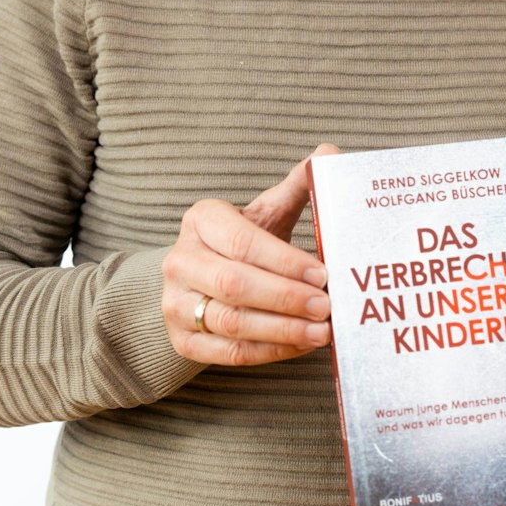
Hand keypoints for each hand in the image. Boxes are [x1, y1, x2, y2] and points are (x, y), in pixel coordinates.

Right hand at [162, 147, 336, 365]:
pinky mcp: (183, 340)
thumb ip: (298, 185)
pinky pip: (228, 353)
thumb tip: (330, 152)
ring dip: (282, 330)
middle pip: (234, 284)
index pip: (242, 242)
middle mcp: (180, 261)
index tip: (324, 273)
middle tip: (328, 306)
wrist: (200, 278)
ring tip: (322, 331)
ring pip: (231, 322)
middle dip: (286, 298)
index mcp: (200, 220)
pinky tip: (302, 345)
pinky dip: (270, 352)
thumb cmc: (244, 240)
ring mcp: (175, 304)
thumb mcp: (266, 211)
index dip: (285, 261)